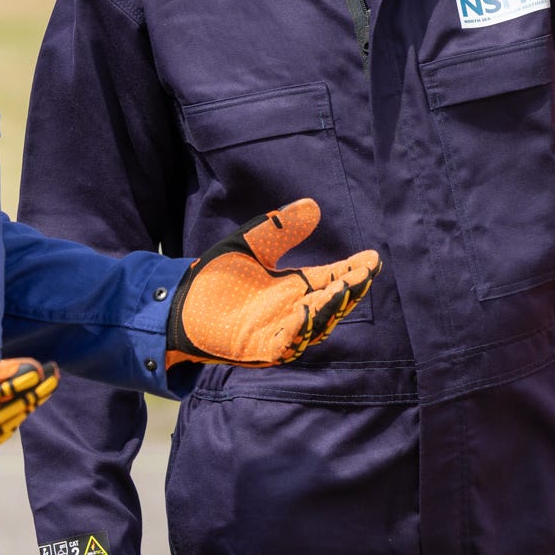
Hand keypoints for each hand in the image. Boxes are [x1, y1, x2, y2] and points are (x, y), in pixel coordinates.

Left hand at [166, 198, 379, 367]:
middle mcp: (292, 311)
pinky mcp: (259, 349)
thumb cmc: (216, 276)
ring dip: (329, 308)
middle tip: (364, 274)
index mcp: (293, 288)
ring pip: (314, 325)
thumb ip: (280, 228)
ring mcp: (278, 333)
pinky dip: (298, 329)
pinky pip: (286, 344)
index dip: (352, 271)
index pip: (331, 279)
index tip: (372, 258)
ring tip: (343, 288)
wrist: (181, 302)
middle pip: (330, 304)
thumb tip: (313, 205)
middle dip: (349, 290)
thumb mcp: (251, 244)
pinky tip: (306, 309)